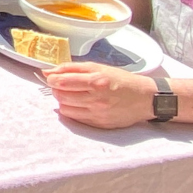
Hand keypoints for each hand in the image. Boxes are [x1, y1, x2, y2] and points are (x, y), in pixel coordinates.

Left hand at [40, 63, 157, 127]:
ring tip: (72, 95)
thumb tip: (47, 71)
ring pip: (65, 109)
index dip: (53, 79)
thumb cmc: (121, 80)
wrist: (144, 99)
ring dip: (63, 100)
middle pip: (61, 96)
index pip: (63, 82)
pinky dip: (72, 110)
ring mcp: (97, 113)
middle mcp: (96, 99)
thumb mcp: (99, 68)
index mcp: (97, 81)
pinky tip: (79, 104)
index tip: (52, 77)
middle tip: (63, 85)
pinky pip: (75, 118)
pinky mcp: (98, 124)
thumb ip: (72, 68)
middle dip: (57, 89)